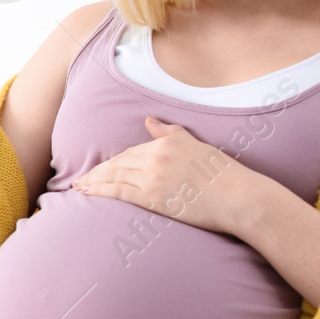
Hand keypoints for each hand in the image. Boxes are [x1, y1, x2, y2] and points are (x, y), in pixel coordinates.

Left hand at [69, 116, 263, 236]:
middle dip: (98, 171)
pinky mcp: (153, 197)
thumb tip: (148, 121)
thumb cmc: (224, 175)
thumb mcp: (197, 146)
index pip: (132, 152)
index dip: (113, 161)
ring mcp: (153, 177)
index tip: (100, 167)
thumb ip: (170, 133)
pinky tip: (87, 192)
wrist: (240, 197)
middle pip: (119, 163)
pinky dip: (100, 190)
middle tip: (81, 178)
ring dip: (94, 181)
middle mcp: (157, 156)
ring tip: (79, 186)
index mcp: (167, 143)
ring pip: (115, 176)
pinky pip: (119, 192)